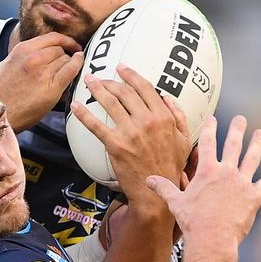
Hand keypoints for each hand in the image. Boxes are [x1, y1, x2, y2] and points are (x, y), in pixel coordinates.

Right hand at [0, 32, 82, 131]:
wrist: (0, 114)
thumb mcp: (3, 66)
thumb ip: (18, 56)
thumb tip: (30, 52)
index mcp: (22, 50)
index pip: (51, 38)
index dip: (65, 40)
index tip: (70, 45)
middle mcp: (33, 58)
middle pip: (59, 49)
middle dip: (65, 55)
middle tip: (66, 63)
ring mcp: (43, 72)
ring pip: (66, 59)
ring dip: (69, 64)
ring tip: (66, 72)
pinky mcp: (52, 88)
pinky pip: (71, 70)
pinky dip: (78, 64)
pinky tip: (80, 63)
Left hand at [70, 64, 191, 208]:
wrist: (156, 193)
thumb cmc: (170, 168)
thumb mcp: (184, 141)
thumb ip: (178, 117)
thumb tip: (167, 98)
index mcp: (163, 117)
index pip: (145, 87)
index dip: (131, 75)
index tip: (121, 68)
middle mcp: (147, 121)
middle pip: (124, 92)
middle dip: (110, 81)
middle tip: (99, 77)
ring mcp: (131, 132)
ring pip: (110, 103)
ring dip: (96, 89)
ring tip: (88, 82)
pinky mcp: (116, 145)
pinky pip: (96, 125)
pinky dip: (84, 113)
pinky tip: (76, 106)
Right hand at [145, 115, 260, 250]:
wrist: (213, 238)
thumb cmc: (192, 221)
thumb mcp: (175, 202)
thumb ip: (164, 188)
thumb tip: (148, 180)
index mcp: (207, 171)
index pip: (208, 143)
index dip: (210, 128)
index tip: (213, 118)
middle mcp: (226, 172)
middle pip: (233, 145)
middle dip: (237, 130)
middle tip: (241, 119)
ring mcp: (242, 183)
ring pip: (252, 159)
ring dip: (257, 145)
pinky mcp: (254, 197)